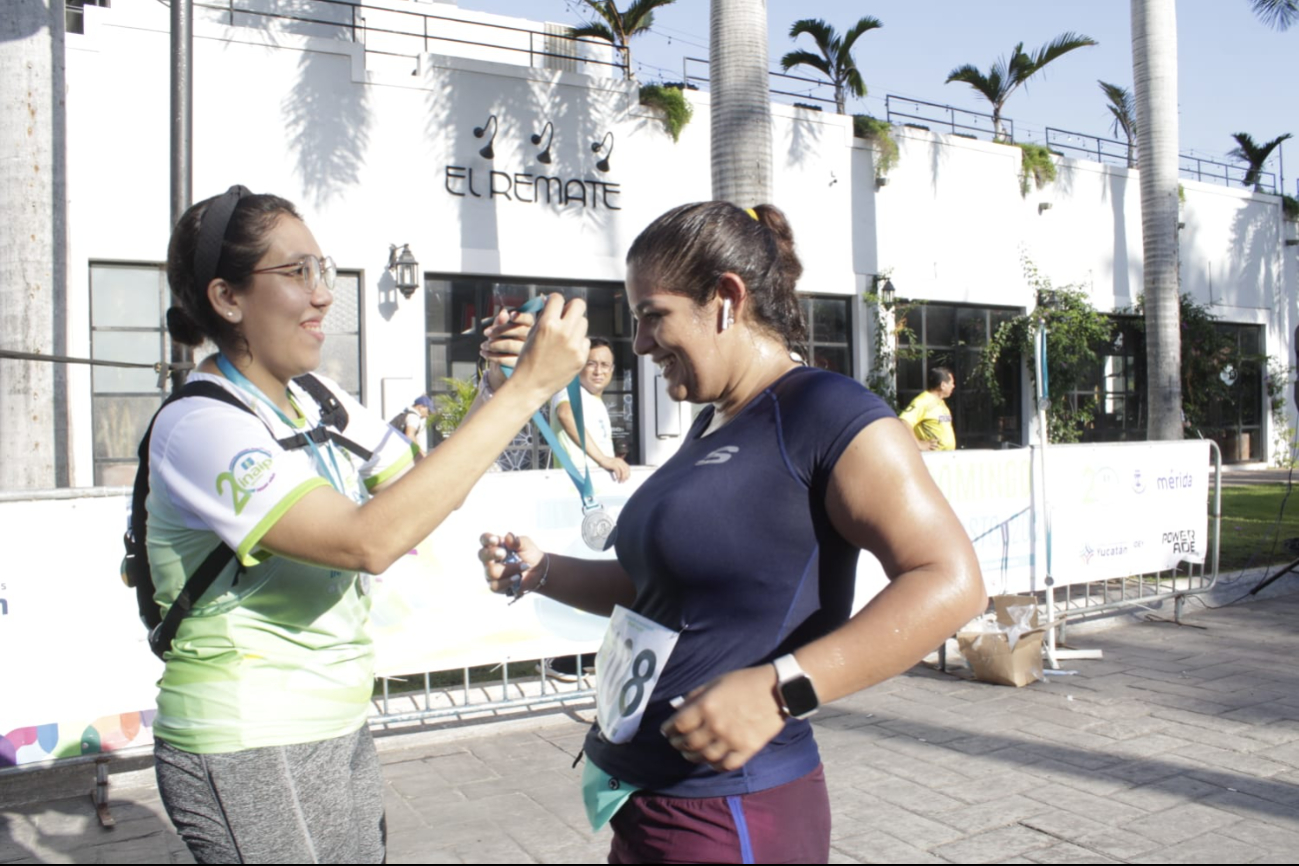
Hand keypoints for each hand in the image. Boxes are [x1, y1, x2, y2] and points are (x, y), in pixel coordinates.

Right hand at [478, 532, 544, 594]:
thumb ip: (517, 541)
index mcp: (494, 546)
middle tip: (504, 553)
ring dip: (509, 569)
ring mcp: (490, 573)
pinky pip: (495, 585)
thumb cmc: (529, 555)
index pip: (484, 540)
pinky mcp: (495, 586)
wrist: (538, 571)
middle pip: (482, 555)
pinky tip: (517, 577)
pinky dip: (508, 581)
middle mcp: (489, 559)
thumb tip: (508, 536)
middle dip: (492, 554)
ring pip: (491, 571)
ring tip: (523, 566)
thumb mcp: (526, 545)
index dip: (486, 539)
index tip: (495, 540)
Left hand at [480, 307, 534, 371]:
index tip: (510, 316)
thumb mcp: (500, 329)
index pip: (528, 319)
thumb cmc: (503, 342)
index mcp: (528, 328)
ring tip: (484, 345)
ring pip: (510, 345)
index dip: (520, 317)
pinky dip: (492, 356)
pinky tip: (485, 354)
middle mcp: (531, 340)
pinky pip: (505, 359)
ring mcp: (527, 354)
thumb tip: (503, 314)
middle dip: (499, 330)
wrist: (503, 365)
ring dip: (493, 344)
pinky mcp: (520, 365)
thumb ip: (501, 320)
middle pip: (518, 331)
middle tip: (486, 333)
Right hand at [510, 294, 588, 399]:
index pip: (558, 298)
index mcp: (547, 324)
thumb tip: (551, 304)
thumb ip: (544, 318)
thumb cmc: (528, 361)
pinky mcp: (581, 357)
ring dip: (575, 325)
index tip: (555, 306)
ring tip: (565, 336)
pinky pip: (586, 340)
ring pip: (584, 322)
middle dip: (571, 307)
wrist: (531, 385)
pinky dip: (578, 342)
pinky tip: (567, 350)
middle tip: (566, 315)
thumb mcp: (531, 334)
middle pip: (579, 305)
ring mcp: (574, 345)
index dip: (555, 301)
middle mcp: (563, 332)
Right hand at [603, 456, 630, 482]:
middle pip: (626, 470)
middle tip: (623, 481)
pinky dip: (618, 475)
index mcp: (622, 461)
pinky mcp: (613, 464)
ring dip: (622, 477)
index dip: (628, 474)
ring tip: (620, 481)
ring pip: (623, 471)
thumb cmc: (608, 463)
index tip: (627, 479)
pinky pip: (618, 471)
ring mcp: (617, 462)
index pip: (628, 468)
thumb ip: (619, 468)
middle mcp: (620, 461)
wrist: (602, 459)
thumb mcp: (615, 465)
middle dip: (625, 476)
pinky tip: (617, 479)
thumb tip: (622, 476)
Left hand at [660, 665, 784, 772]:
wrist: (777, 690)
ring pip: (704, 757)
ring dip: (693, 756)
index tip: (667, 731)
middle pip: (688, 743)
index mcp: (706, 706)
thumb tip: (677, 709)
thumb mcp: (715, 682)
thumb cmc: (744, 682)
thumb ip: (695, 696)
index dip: (669, 729)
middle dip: (678, 744)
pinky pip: (725, 765)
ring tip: (690, 752)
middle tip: (676, 742)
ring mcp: (732, 740)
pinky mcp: (747, 749)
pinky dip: (715, 765)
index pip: (678, 725)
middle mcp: (716, 725)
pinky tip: (711, 760)